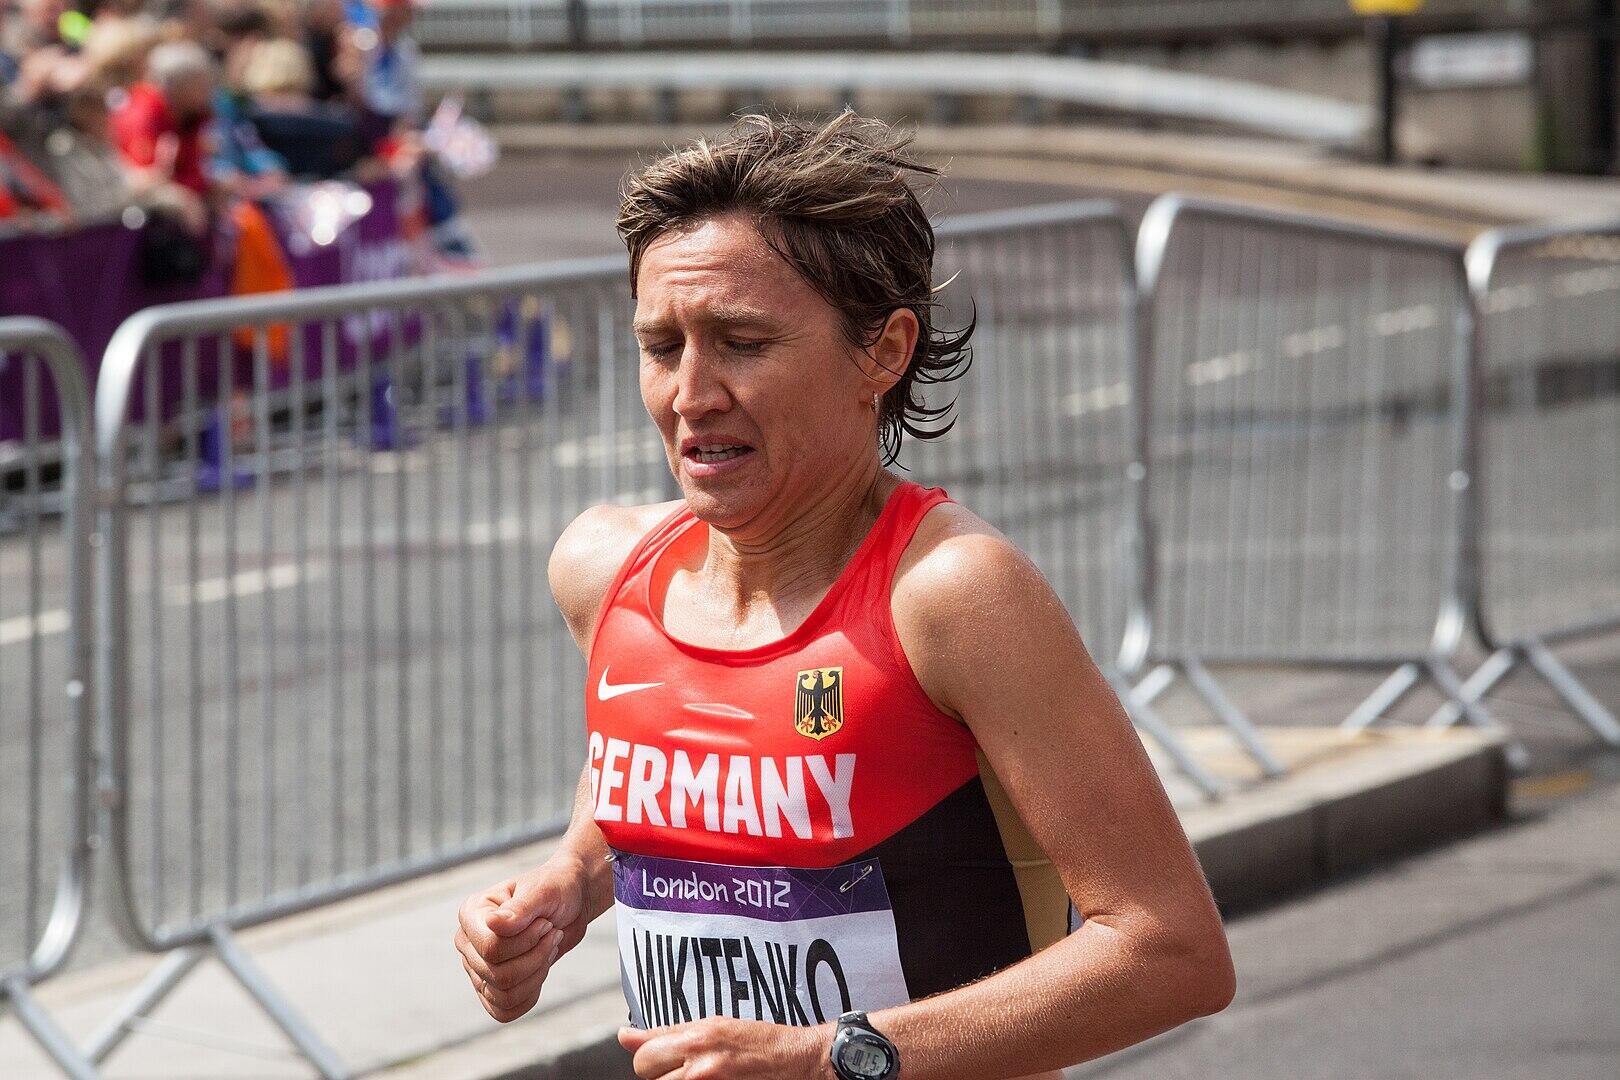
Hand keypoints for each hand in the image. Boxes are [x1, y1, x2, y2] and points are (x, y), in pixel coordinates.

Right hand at [455, 854, 588, 1021]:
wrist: (570, 903)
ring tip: (547, 948)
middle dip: (536, 957)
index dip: (527, 941)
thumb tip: (493, 923)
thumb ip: (519, 909)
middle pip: (499, 975)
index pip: (491, 948)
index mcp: (472, 914)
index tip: (546, 922)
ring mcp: (477, 967)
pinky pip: (504, 1011)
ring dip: (537, 975)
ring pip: (503, 995)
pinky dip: (530, 995)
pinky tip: (540, 970)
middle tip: (551, 933)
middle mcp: (468, 942)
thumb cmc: (555, 890)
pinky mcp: (491, 988)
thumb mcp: (543, 892)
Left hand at [618, 1017, 833, 1079]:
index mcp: (697, 1038)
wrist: (798, 1059)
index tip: (661, 1059)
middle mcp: (700, 1064)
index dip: (649, 1058)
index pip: (643, 1056)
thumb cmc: (758, 1040)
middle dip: (659, 1073)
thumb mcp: (713, 1027)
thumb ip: (667, 1034)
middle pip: (647, 1075)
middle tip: (684, 1069)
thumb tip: (624, 1036)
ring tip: (698, 1076)